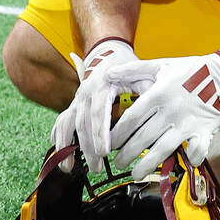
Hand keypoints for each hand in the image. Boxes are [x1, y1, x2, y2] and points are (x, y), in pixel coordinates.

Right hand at [49, 39, 158, 171]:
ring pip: (69, 125)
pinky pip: (61, 122)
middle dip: (88, 148)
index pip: (98, 113)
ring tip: (70, 167)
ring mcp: (77, 100)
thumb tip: (161, 106)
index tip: (105, 151)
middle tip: (97, 168)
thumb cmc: (126, 64)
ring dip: (68, 147)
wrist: (107, 52)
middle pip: (83, 124)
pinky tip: (60, 155)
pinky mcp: (74, 105)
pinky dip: (58, 139)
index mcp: (101, 86)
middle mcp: (85, 93)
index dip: (100, 133)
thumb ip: (148, 89)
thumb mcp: (140, 72)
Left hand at [110, 52, 219, 179]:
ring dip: (148, 164)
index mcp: (159, 94)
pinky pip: (198, 149)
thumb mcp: (160, 65)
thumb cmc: (190, 69)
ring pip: (164, 148)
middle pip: (143, 137)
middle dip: (127, 153)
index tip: (109, 143)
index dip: (118, 134)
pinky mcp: (205, 130)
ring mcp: (188, 122)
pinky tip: (183, 163)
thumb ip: (133, 70)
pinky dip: (192, 157)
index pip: (132, 118)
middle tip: (117, 163)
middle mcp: (171, 110)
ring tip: (135, 174)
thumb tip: (109, 72)